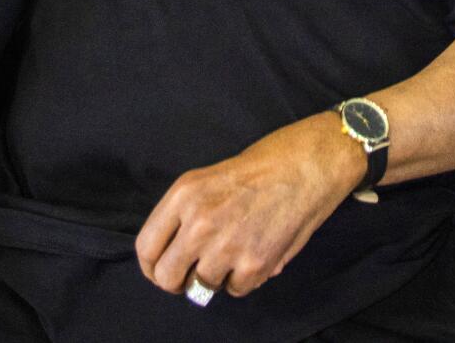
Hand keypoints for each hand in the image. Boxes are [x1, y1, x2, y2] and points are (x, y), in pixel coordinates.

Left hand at [135, 115, 362, 299]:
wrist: (309, 164)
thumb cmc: (263, 166)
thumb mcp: (207, 178)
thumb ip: (184, 214)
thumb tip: (171, 255)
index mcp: (183, 195)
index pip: (146, 247)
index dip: (152, 266)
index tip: (162, 270)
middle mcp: (199, 222)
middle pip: (167, 277)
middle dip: (179, 280)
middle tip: (195, 273)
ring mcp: (226, 245)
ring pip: (201, 287)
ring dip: (216, 277)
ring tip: (234, 254)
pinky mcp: (254, 264)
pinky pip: (235, 290)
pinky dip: (244, 279)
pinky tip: (256, 254)